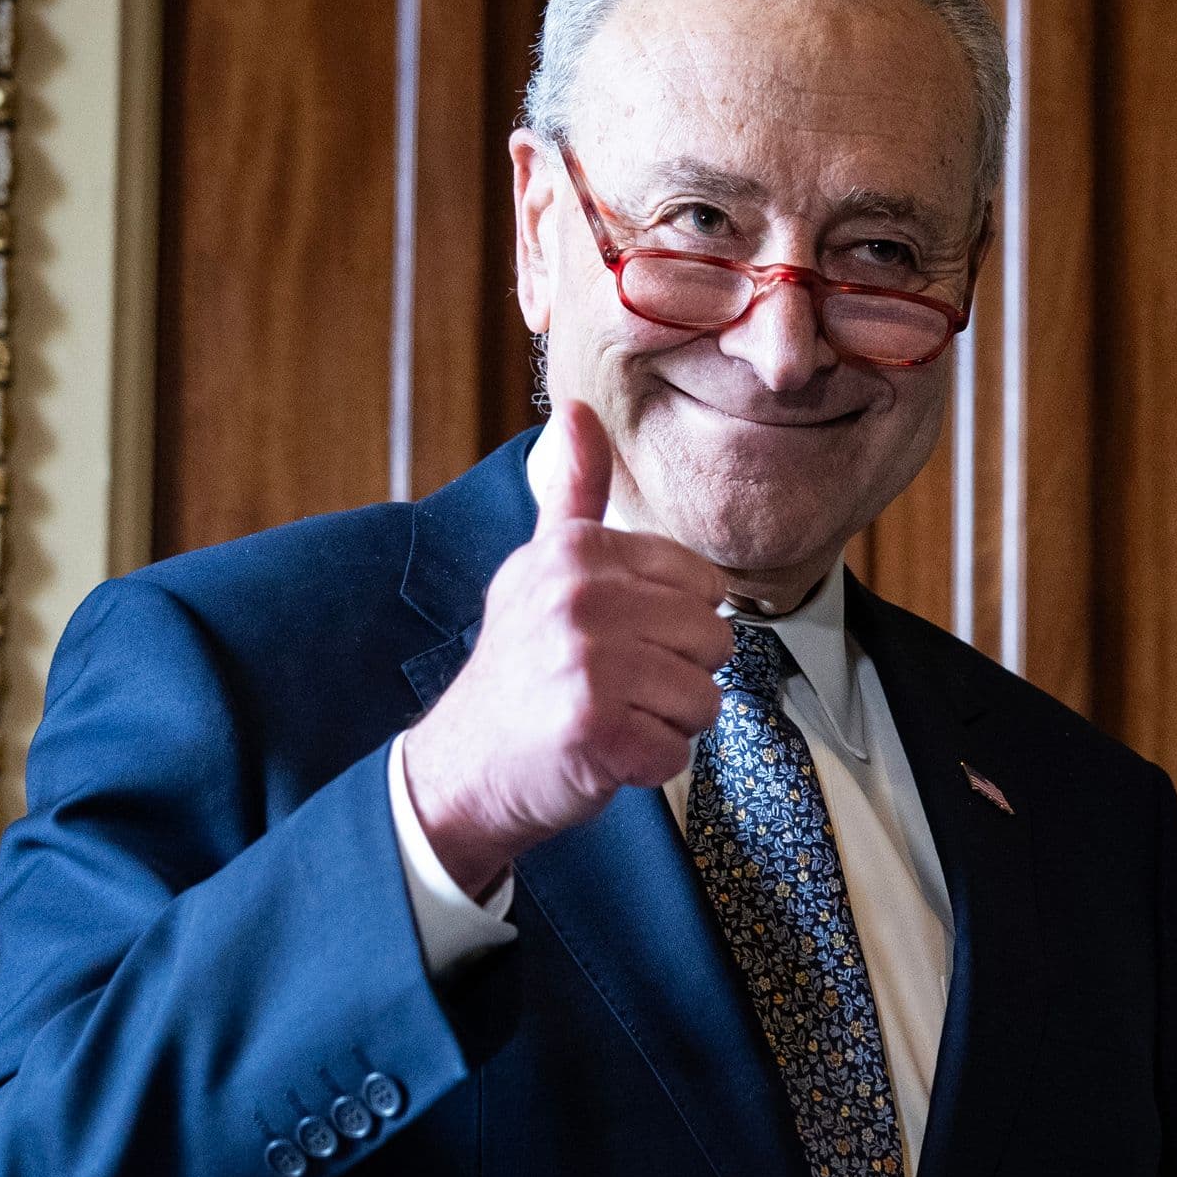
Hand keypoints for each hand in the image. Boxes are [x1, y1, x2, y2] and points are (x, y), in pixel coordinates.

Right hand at [398, 399, 733, 894]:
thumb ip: (574, 493)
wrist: (461, 768)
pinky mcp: (595, 727)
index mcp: (577, 551)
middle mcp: (580, 596)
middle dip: (676, 677)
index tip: (618, 640)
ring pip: (705, 698)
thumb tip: (578, 407)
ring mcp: (587, 662)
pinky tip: (600, 753)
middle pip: (714, 641)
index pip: (703, 585)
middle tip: (612, 687)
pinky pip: (677, 751)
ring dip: (665, 723)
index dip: (674, 625)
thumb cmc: (519, 669)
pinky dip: (646, 765)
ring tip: (608, 717)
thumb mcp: (539, 567)